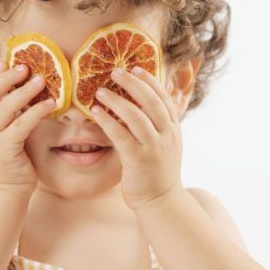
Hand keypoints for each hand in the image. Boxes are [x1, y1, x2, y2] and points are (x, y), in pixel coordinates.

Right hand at [0, 61, 56, 197]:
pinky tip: (50, 104)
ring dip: (25, 91)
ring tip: (42, 80)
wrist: (5, 194)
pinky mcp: (5, 149)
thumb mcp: (1, 137)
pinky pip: (21, 124)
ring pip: (6, 107)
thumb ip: (3, 117)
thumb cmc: (9, 164)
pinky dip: (36, 111)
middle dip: (8, 78)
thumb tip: (12, 94)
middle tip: (26, 66)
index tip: (7, 61)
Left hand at [90, 66, 184, 210]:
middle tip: (115, 71)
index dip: (150, 81)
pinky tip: (95, 112)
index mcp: (174, 129)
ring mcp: (154, 147)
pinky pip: (121, 134)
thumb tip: (145, 106)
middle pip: (150, 101)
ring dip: (116, 100)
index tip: (136, 68)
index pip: (163, 97)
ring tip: (100, 91)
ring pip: (136, 115)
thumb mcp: (165, 146)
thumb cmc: (157, 173)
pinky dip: (107, 121)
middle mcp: (167, 135)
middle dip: (132, 83)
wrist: (161, 201)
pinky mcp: (138, 159)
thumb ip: (159, 127)